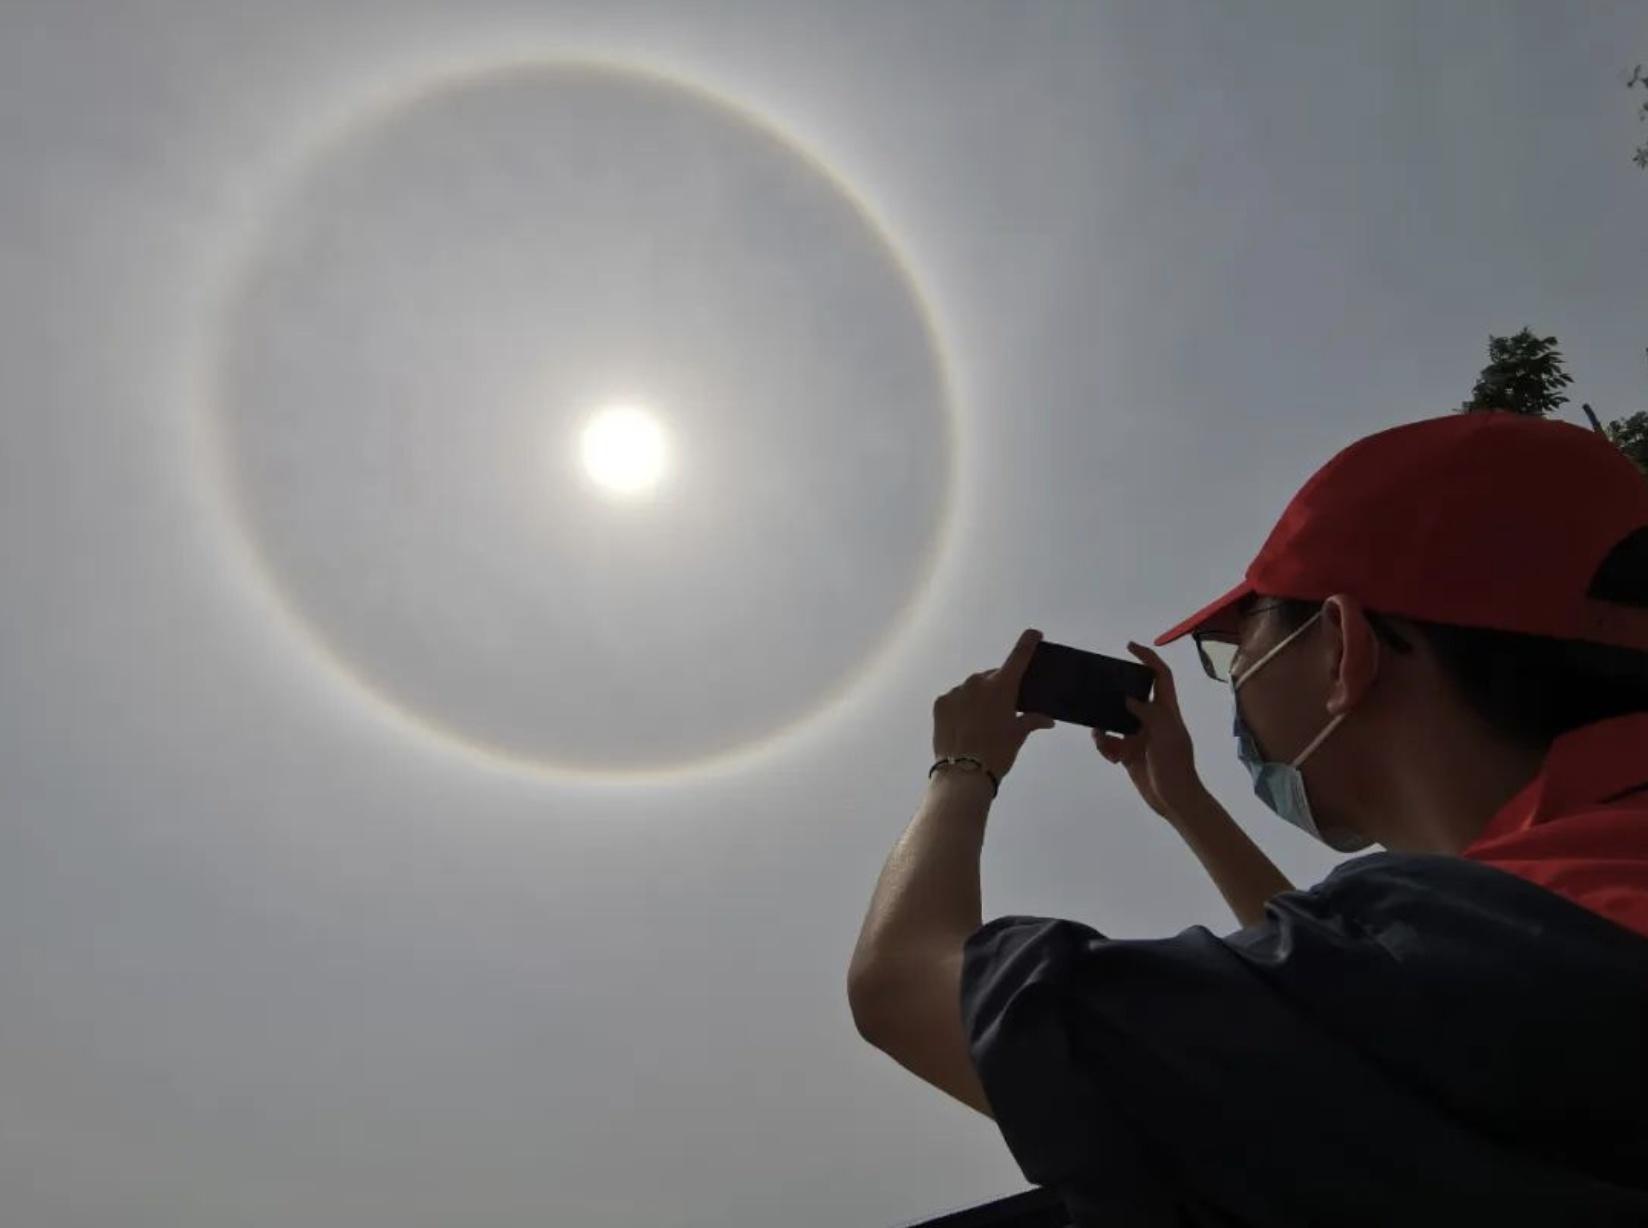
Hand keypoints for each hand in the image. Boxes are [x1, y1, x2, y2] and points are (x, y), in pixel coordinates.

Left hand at [932, 628, 1057, 783]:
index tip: (1033, 634)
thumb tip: (1048, 720)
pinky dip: (962, 706)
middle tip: (1004, 708)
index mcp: (1001, 686)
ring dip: (979, 697)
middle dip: (999, 687)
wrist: (964, 773)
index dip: (1028, 642)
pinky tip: (965, 724)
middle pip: (993, 677)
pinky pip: (956, 698)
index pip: (1018, 656)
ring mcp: (956, 691)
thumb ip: (1032, 720)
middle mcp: (977, 681)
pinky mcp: (940, 702)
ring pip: (972, 688)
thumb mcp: (1018, 735)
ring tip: (981, 722)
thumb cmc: (998, 752)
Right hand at [1093, 641, 1206, 822]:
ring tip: (1098, 736)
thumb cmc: (1175, 765)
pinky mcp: (1129, 754)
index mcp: (1167, 710)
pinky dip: (1105, 747)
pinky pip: (1110, 743)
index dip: (1148, 658)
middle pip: (1132, 695)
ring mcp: (1140, 737)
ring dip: (1103, 727)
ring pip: (1114, 721)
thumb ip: (1148, 713)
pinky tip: (1109, 756)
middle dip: (1114, 693)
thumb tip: (1127, 698)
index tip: (1130, 647)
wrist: (1174, 799)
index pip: (1160, 676)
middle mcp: (1152, 720)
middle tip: (1096, 690)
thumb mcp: (1165, 734)